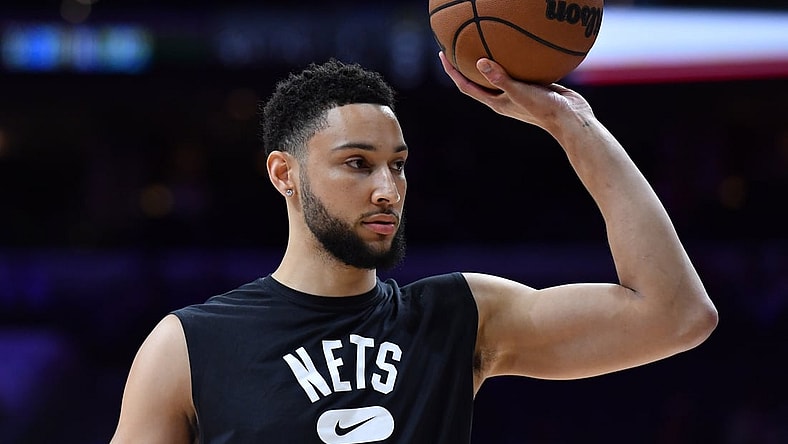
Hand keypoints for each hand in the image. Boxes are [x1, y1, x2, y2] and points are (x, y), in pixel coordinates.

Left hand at [438, 51, 593, 135]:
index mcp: (495, 102)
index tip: (443, 54)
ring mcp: (518, 92)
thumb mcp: (519, 92)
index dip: (452, 72)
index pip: (466, 86)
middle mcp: (503, 98)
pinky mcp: (532, 86)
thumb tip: (480, 61)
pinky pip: (518, 69)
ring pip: (499, 73)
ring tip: (483, 40)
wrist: (570, 118)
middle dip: (465, 64)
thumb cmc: (543, 109)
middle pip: (478, 79)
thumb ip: (500, 78)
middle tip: (457, 44)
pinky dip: (514, 57)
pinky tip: (517, 43)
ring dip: (489, 59)